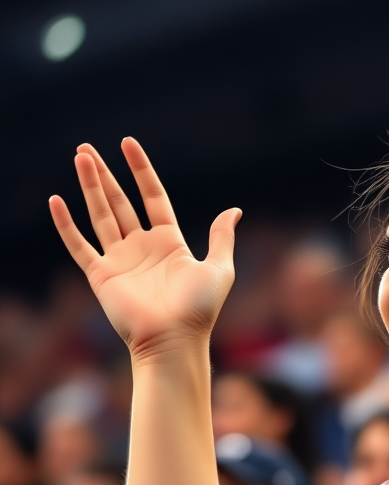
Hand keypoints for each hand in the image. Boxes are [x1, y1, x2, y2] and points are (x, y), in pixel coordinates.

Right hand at [49, 139, 240, 359]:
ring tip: (79, 159)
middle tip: (87, 148)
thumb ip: (222, 237)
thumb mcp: (220, 268)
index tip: (128, 144)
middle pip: (121, 203)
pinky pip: (79, 245)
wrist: (175, 340)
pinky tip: (57, 201)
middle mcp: (143, 248)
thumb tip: (235, 210)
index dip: (141, 171)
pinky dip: (66, 224)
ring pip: (100, 216)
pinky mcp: (101, 276)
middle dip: (105, 175)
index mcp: (170, 243)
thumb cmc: (200, 309)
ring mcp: (120, 261)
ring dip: (89, 187)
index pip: (153, 197)